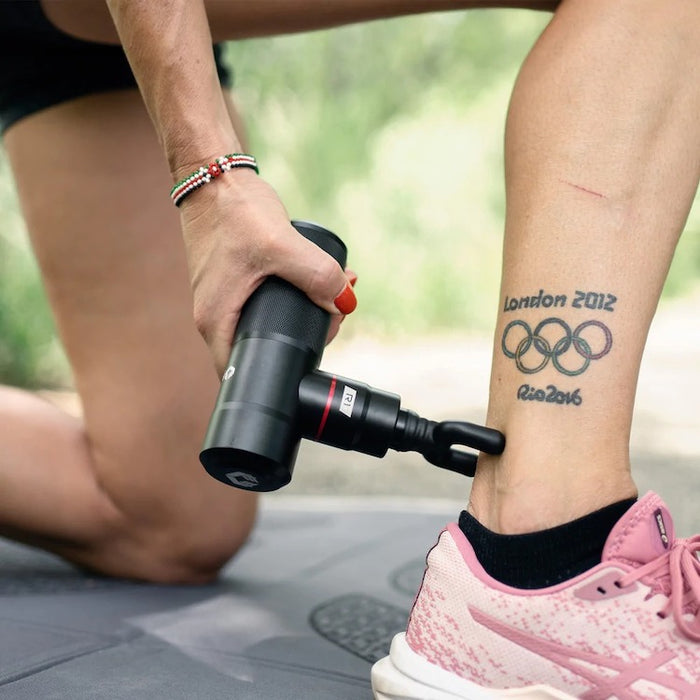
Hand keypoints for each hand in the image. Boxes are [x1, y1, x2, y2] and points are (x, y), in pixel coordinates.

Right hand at [178, 168, 356, 374]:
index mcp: (217, 320)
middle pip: (260, 350)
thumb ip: (317, 275)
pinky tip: (315, 284)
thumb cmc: (235, 211)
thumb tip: (345, 304)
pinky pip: (263, 305)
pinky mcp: (232, 285)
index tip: (311, 350)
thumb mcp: (280, 244)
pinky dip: (291, 299)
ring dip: (300, 317)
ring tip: (330, 299)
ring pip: (265, 326)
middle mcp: (215, 318)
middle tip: (331, 317)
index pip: (243, 371)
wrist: (213, 176)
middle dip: (301, 340)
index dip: (278, 371)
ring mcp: (222, 302)